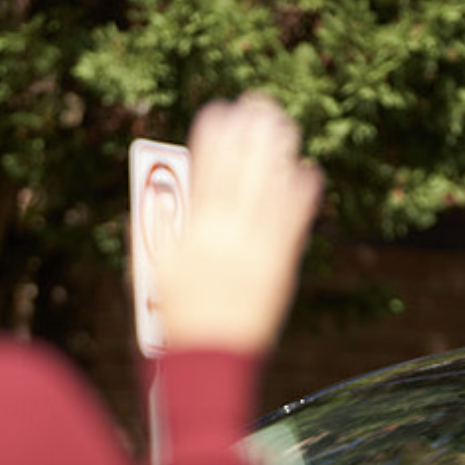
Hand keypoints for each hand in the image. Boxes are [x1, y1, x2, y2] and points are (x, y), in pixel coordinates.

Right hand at [152, 94, 322, 353]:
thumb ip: (160, 231)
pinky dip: (301, 196)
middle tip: (257, 105)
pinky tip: (307, 171)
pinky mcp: (280, 267)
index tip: (218, 111)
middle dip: (249, 136)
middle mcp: (227, 237)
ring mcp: (257, 251)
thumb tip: (163, 193)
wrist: (209, 360)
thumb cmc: (177, 317)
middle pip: (242, 174)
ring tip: (284, 126)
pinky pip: (293, 223)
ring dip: (279, 155)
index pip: (205, 173)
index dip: (213, 139)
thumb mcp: (158, 271)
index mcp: (193, 236)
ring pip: (271, 192)